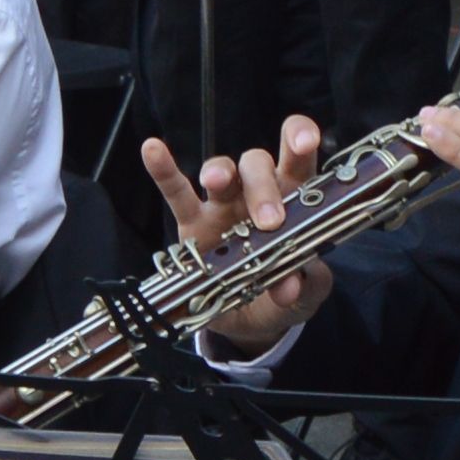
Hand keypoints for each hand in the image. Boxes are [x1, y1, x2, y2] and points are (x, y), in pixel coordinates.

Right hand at [140, 119, 335, 356]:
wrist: (250, 320)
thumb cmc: (284, 290)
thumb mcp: (306, 293)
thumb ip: (307, 284)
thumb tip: (290, 285)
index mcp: (294, 199)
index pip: (299, 156)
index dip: (301, 139)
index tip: (306, 142)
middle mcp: (257, 194)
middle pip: (257, 164)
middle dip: (264, 186)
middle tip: (270, 221)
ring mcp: (223, 205)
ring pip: (222, 171)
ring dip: (220, 172)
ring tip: (216, 183)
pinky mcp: (192, 223)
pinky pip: (176, 193)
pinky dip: (164, 171)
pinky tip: (152, 150)